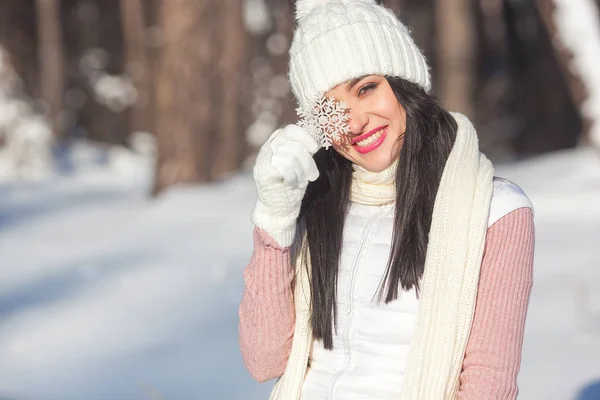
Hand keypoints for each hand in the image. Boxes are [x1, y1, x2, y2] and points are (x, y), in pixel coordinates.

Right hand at [251, 124, 319, 246]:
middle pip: (294, 144)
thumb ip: (306, 149)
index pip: (292, 130)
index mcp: (279, 142)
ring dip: (301, 171)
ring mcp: (263, 158)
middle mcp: (269, 147)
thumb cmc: (293, 185)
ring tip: (301, 181)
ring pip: (290, 155)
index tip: (316, 149)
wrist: (279, 209)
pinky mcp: (262, 171)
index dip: (306, 137)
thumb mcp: (302, 163)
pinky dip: (292, 177)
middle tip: (313, 176)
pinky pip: (283, 166)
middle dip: (308, 161)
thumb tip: (319, 135)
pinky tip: (291, 184)